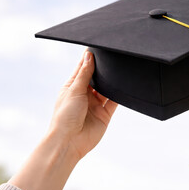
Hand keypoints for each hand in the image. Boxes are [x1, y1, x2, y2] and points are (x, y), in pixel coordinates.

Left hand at [9, 50, 116, 189]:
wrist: (69, 142)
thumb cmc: (65, 116)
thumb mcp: (74, 90)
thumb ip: (84, 74)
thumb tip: (89, 56)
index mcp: (73, 87)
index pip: (83, 69)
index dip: (90, 59)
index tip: (98, 47)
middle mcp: (85, 95)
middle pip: (97, 78)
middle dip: (103, 69)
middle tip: (112, 57)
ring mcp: (95, 104)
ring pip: (106, 89)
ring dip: (111, 81)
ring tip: (119, 69)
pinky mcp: (105, 114)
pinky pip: (114, 101)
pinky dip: (119, 94)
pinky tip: (124, 86)